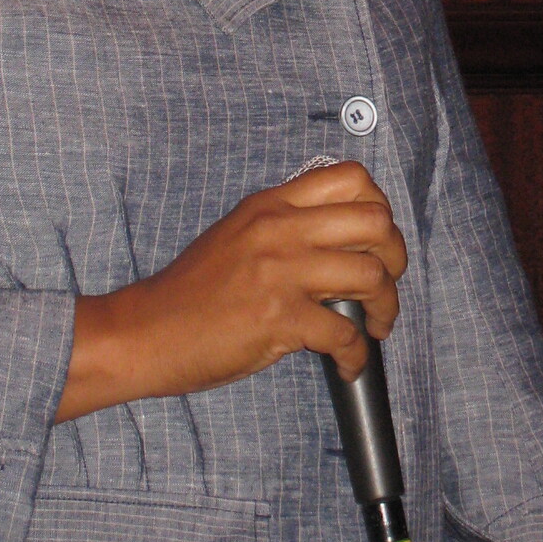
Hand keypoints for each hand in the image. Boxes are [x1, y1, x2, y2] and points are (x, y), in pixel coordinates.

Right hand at [56, 160, 406, 422]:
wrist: (147, 331)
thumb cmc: (192, 290)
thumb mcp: (239, 233)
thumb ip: (286, 225)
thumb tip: (340, 237)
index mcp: (272, 203)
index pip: (352, 178)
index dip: (380, 207)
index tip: (377, 239)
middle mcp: (281, 228)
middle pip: (375, 221)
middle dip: (395, 257)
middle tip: (387, 284)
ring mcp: (281, 271)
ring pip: (371, 274)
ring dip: (386, 307)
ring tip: (375, 327)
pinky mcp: (278, 317)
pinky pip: (344, 333)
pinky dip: (356, 354)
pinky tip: (347, 364)